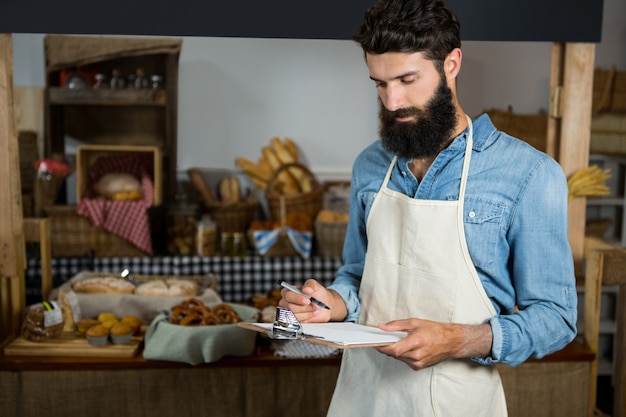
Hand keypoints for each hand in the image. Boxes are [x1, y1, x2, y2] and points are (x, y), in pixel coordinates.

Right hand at [277, 278, 346, 322]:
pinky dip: (307, 317)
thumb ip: (310, 285)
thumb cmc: (317, 294)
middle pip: (290, 307)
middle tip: (314, 305)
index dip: (297, 299)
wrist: (323, 304)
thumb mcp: (315, 286)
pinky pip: (298, 321)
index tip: (308, 301)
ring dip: (307, 312)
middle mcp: (286, 302)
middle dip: (305, 307)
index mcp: (288, 291)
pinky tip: (313, 313)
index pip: (288, 296)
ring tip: (315, 308)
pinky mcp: (293, 320)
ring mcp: (289, 312)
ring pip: (295, 315)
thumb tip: (305, 288)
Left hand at [375, 319, 491, 370]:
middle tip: (382, 339)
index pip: (394, 349)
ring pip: (398, 358)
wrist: (450, 342)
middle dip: (386, 346)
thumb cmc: (434, 331)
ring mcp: (418, 363)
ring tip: (396, 341)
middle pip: (394, 354)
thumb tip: (382, 327)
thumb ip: (396, 325)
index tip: (375, 342)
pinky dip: (401, 354)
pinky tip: (405, 347)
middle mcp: (417, 355)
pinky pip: (404, 361)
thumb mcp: (415, 322)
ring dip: (393, 350)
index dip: (382, 346)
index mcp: (417, 342)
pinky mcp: (418, 367)